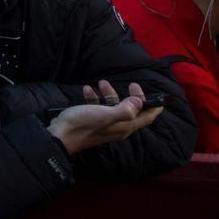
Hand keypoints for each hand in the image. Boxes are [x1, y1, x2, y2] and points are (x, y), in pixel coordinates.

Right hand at [48, 81, 162, 155]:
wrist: (60, 135)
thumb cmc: (84, 124)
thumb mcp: (105, 114)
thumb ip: (124, 109)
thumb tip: (139, 101)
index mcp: (125, 126)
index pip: (147, 118)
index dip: (154, 107)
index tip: (158, 96)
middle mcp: (118, 127)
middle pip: (132, 111)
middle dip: (132, 97)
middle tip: (132, 84)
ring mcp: (104, 125)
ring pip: (114, 107)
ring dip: (111, 94)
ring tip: (102, 82)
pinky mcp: (92, 122)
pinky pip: (99, 108)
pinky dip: (96, 98)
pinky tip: (87, 90)